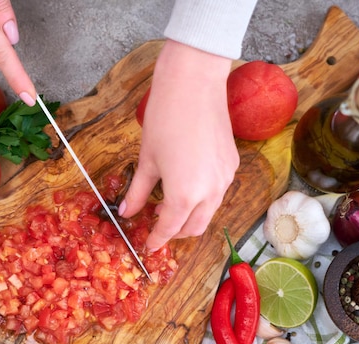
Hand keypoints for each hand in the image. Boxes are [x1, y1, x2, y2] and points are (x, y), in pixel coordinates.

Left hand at [119, 40, 238, 250]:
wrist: (194, 84)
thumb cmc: (165, 119)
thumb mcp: (147, 160)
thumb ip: (138, 191)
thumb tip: (126, 211)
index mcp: (185, 195)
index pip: (170, 229)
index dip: (157, 239)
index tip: (148, 245)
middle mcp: (211, 193)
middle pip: (195, 227)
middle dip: (176, 232)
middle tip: (157, 226)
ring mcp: (225, 179)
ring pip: (209, 211)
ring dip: (191, 216)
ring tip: (170, 204)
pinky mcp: (232, 164)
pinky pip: (218, 192)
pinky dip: (203, 198)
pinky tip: (188, 184)